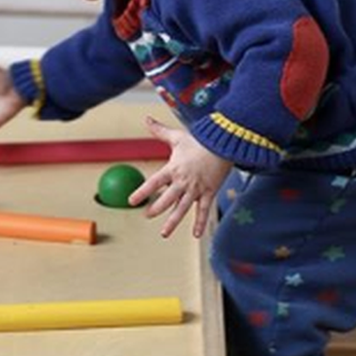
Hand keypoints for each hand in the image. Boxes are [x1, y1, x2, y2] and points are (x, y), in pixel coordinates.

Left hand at [128, 116, 231, 237]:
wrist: (224, 143)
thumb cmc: (199, 140)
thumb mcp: (177, 136)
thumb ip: (160, 131)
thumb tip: (147, 119)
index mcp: (173, 168)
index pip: (153, 182)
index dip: (142, 192)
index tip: (131, 201)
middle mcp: (183, 181)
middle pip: (167, 198)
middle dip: (156, 208)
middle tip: (147, 215)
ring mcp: (196, 188)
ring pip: (182, 208)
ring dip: (173, 222)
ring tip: (164, 233)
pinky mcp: (209, 192)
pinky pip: (203, 210)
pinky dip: (200, 223)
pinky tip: (195, 235)